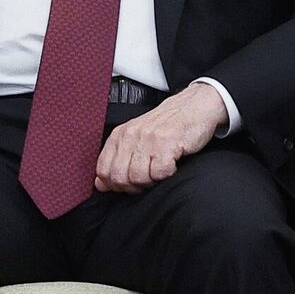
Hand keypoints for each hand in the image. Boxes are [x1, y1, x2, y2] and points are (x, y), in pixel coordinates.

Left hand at [93, 82, 227, 192]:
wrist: (193, 107)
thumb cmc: (165, 126)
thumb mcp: (135, 138)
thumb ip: (116, 159)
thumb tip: (101, 185)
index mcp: (118, 136)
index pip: (103, 170)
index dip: (114, 184)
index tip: (127, 185)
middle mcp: (130, 136)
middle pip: (119, 177)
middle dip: (133, 187)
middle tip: (146, 181)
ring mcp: (148, 140)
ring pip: (138, 177)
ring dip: (151, 182)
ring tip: (159, 172)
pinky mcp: (167, 144)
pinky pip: (160, 173)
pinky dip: (167, 175)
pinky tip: (171, 165)